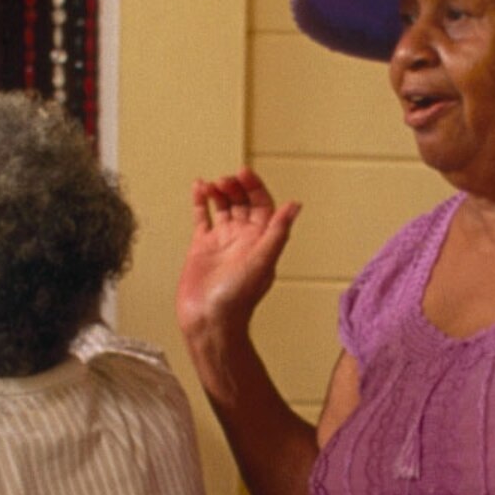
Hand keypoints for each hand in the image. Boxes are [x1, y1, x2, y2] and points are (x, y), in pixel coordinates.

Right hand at [177, 169, 299, 343]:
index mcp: (261, 240)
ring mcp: (222, 241)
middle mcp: (243, 239)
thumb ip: (278, 232)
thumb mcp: (263, 261)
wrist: (209, 320)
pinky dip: (201, 201)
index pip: (263, 205)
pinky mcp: (202, 247)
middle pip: (243, 202)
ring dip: (220, 191)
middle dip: (236, 187)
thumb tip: (295, 205)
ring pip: (223, 207)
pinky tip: (199, 187)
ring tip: (212, 184)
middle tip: (226, 180)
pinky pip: (203, 217)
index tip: (244, 174)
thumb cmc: (237, 299)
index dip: (255, 187)